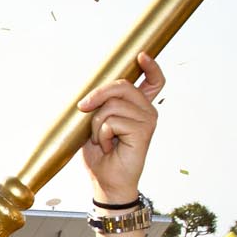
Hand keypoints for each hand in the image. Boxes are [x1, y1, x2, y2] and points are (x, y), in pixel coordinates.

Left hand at [74, 52, 163, 204]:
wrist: (105, 181)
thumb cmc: (100, 153)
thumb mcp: (95, 122)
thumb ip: (100, 104)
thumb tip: (92, 90)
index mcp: (138, 107)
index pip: (154, 81)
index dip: (151, 66)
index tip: (141, 55)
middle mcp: (147, 110)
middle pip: (122, 85)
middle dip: (97, 95)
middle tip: (83, 108)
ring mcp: (148, 120)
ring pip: (112, 105)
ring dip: (97, 124)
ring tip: (103, 139)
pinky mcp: (144, 132)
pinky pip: (112, 121)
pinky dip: (102, 134)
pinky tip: (109, 146)